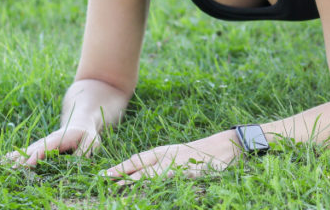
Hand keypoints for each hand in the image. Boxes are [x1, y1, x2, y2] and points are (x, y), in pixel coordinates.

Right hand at [5, 123, 100, 166]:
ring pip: (25, 151)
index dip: (36, 157)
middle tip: (9, 169)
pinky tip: (2, 160)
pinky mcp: (40, 147)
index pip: (45, 149)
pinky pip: (25, 152)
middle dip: (20, 160)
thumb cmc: (87, 134)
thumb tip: (76, 163)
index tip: (26, 165)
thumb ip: (84, 152)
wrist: (80, 122)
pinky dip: (13, 156)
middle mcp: (47, 141)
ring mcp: (42, 144)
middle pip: (31, 151)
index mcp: (59, 139)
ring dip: (13, 158)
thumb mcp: (91, 141)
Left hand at [101, 131, 237, 182]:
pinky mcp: (193, 169)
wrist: (226, 145)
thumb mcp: (177, 158)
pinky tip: (159, 181)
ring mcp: (180, 162)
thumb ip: (160, 165)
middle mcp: (168, 155)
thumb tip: (138, 174)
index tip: (104, 174)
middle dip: (123, 172)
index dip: (121, 167)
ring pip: (156, 170)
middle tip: (105, 179)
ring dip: (139, 177)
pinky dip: (165, 178)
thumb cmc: (199, 154)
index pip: (138, 159)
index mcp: (163, 152)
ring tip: (123, 184)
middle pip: (142, 164)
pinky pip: (178, 174)